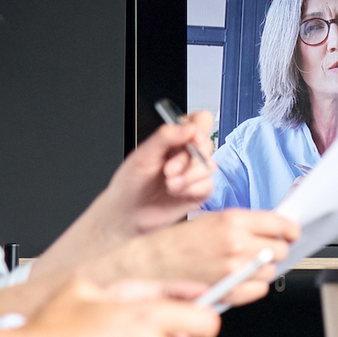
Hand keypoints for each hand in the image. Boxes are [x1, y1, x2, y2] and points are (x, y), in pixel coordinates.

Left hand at [93, 110, 216, 239]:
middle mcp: (187, 153)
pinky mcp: (198, 191)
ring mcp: (194, 173)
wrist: (127, 215)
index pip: (200, 121)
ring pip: (209, 166)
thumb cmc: (130, 184)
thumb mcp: (143, 156)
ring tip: (169, 184)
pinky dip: (192, 190)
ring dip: (189, 177)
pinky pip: (208, 185)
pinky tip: (177, 193)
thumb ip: (165, 137)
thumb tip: (189, 127)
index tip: (191, 139)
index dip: (200, 127)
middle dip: (188, 159)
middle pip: (207, 144)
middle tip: (168, 170)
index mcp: (174, 138)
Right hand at [110, 209, 295, 300]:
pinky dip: (254, 285)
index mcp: (233, 221)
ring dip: (263, 267)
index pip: (281, 224)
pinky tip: (240, 278)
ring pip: (270, 270)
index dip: (288, 229)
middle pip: (280, 249)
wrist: (150, 265)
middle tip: (263, 246)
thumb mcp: (210, 219)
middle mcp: (236, 245)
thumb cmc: (174, 242)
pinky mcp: (228, 291)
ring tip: (244, 263)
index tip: (289, 231)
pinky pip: (258, 290)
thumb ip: (243, 224)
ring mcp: (234, 270)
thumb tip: (272, 229)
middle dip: (275, 247)